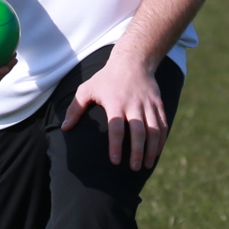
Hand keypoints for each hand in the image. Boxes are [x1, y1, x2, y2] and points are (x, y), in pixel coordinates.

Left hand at [61, 53, 167, 170]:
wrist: (133, 61)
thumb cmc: (106, 78)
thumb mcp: (87, 88)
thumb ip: (75, 108)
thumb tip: (65, 128)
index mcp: (115, 102)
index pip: (116, 128)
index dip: (116, 146)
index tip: (115, 161)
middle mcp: (133, 104)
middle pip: (139, 132)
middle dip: (138, 152)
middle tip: (135, 168)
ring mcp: (148, 104)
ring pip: (154, 130)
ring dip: (152, 149)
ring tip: (147, 165)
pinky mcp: (158, 104)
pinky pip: (163, 124)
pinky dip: (161, 140)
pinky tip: (156, 152)